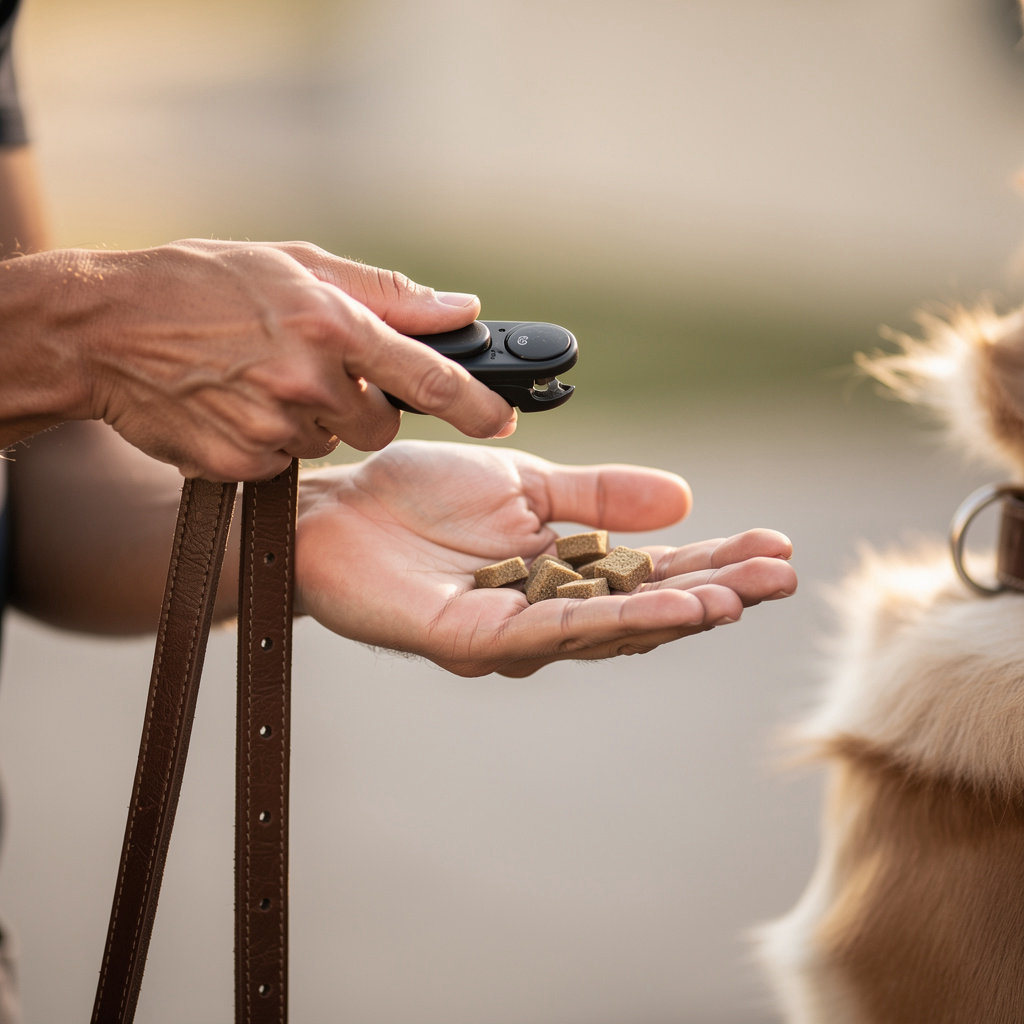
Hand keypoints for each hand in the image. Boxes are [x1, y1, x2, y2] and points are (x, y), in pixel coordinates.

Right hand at [7, 240, 516, 478]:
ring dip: (311, 421)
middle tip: (316, 372)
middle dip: (362, 407)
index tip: (507, 420)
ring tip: (261, 379)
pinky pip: (284, 464)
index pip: (430, 378)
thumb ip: (386, 291)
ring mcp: (273, 426)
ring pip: (329, 444)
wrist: (102, 329)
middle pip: (379, 424)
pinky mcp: (241, 463)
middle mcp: (309, 379)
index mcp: (331, 323)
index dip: (479, 404)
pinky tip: (237, 406)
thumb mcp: (295, 263)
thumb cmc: (200, 284)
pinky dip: (271, 442)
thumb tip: (460, 307)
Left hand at [295, 440, 796, 676]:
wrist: (336, 508)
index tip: (774, 547)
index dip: (713, 562)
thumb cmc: (420, 496)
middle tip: (783, 576)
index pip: (652, 572)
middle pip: (642, 608)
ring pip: (608, 628)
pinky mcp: (471, 640)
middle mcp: (547, 609)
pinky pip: (551, 630)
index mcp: (563, 569)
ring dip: (676, 612)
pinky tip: (666, 609)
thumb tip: (684, 498)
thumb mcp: (526, 484)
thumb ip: (598, 497)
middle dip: (714, 592)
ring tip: (739, 595)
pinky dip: (612, 620)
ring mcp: (512, 632)